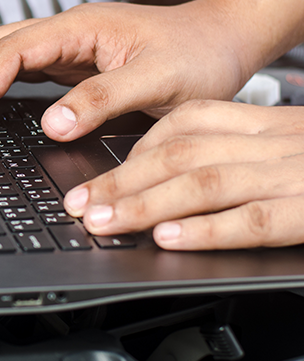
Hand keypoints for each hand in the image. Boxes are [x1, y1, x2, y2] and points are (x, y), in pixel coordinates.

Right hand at [0, 0, 254, 140]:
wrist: (223, 39)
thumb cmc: (198, 53)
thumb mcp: (158, 81)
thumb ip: (102, 100)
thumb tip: (51, 123)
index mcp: (76, 27)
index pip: (9, 54)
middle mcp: (62, 31)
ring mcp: (61, 45)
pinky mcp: (66, 61)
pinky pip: (10, 69)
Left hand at [63, 100, 303, 249]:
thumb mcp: (291, 140)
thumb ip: (238, 150)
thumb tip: (169, 173)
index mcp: (264, 122)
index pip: (187, 123)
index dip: (136, 149)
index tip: (98, 172)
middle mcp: (272, 143)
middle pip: (181, 153)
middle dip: (120, 179)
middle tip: (78, 203)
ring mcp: (291, 175)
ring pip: (203, 183)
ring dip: (145, 204)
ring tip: (104, 220)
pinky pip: (252, 220)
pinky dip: (204, 230)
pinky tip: (167, 238)